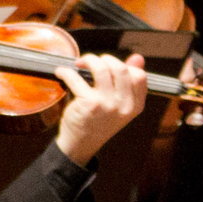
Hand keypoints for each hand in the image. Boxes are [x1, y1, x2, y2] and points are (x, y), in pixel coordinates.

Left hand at [55, 52, 149, 166]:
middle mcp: (124, 105)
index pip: (139, 76)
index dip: (126, 66)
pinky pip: (76, 78)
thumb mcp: (120, 105)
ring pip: (101, 69)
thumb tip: (138, 58)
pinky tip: (62, 72)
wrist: (82, 143)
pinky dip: (66, 72)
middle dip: (105, 59)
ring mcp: (107, 105)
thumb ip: (129, 82)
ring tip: (80, 63)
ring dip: (88, 60)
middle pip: (121, 68)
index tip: (112, 66)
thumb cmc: (100, 121)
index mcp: (135, 106)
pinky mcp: (89, 104)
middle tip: (93, 62)